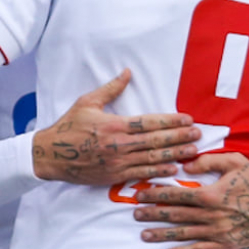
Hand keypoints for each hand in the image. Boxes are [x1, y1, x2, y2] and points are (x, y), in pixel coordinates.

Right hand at [32, 70, 198, 185]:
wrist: (50, 156)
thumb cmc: (67, 127)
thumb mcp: (87, 103)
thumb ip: (110, 89)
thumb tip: (127, 73)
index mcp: (114, 124)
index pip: (150, 122)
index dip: (171, 121)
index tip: (188, 119)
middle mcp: (118, 144)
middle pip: (156, 140)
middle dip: (179, 137)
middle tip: (198, 134)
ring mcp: (117, 162)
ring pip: (152, 158)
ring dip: (175, 154)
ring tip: (192, 151)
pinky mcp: (113, 176)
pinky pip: (141, 174)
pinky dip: (158, 171)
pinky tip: (173, 168)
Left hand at [132, 153, 248, 248]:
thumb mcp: (235, 162)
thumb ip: (208, 160)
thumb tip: (185, 164)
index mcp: (211, 195)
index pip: (176, 196)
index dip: (155, 196)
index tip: (140, 196)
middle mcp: (212, 215)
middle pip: (175, 215)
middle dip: (152, 215)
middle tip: (135, 214)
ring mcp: (219, 231)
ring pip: (184, 234)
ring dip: (161, 235)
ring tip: (143, 235)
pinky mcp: (227, 243)